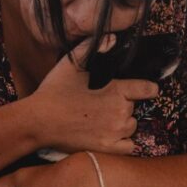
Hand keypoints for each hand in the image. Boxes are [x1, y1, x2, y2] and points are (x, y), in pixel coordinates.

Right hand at [29, 37, 158, 154]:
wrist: (38, 121)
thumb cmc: (54, 91)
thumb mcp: (71, 64)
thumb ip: (93, 48)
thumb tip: (112, 38)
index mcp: (116, 91)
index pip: (147, 89)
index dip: (147, 88)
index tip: (147, 89)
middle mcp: (120, 113)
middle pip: (134, 108)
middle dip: (124, 104)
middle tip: (104, 103)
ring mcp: (115, 133)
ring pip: (131, 126)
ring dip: (123, 122)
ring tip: (105, 119)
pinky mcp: (107, 149)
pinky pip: (128, 146)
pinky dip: (123, 141)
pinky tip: (110, 135)